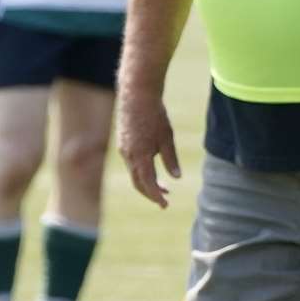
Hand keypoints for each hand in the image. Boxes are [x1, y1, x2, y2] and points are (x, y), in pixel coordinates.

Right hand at [117, 88, 180, 207]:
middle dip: (151, 193)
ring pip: (133, 173)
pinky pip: (131, 163)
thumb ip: (171, 159)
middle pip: (138, 183)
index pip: (147, 184)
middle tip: (165, 200)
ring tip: (164, 187)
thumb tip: (176, 178)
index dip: (156, 196)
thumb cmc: (155, 116)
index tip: (165, 205)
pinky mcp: (123, 144)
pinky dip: (141, 171)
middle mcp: (128, 156)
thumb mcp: (167, 138)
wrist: (137, 96)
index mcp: (140, 156)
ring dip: (147, 182)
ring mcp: (123, 150)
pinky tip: (152, 169)